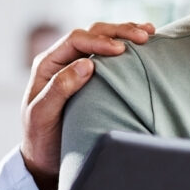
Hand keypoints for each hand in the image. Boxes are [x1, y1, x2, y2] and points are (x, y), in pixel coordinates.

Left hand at [21, 21, 153, 189]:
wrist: (43, 158)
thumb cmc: (40, 139)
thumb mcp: (43, 115)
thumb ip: (60, 88)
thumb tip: (87, 63)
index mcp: (47, 64)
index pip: (75, 40)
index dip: (99, 41)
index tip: (121, 50)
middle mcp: (61, 60)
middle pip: (91, 33)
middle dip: (118, 32)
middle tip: (144, 36)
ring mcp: (76, 66)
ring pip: (102, 39)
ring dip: (125, 33)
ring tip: (149, 32)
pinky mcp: (90, 76)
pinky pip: (108, 55)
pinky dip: (126, 47)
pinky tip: (143, 46)